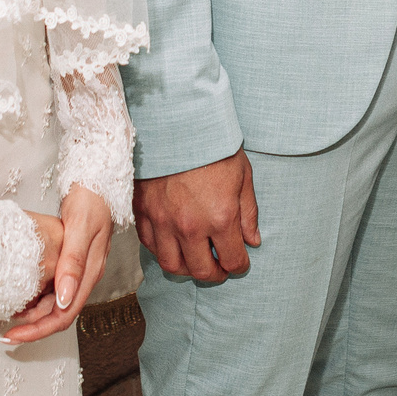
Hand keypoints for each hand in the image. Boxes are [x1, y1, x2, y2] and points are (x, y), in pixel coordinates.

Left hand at [3, 186, 114, 342]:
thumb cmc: (90, 202)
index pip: (64, 314)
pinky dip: (35, 298)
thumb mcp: (80, 228)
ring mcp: (77, 272)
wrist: (96, 184)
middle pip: (58, 314)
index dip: (39, 329)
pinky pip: (52, 290)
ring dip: (32, 315)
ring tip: (7, 317)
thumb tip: (64, 298)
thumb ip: (73, 263)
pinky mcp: (69, 264)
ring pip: (54, 304)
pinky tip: (20, 295)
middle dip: (32, 328)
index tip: (15, 335)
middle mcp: (84, 278)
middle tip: (5, 333)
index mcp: (89, 274)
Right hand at [133, 149, 260, 284]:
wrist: (177, 122)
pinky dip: (162, 250)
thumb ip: (248, 213)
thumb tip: (253, 240)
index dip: (240, 266)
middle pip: (202, 271)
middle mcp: (190, 226)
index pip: (233, 260)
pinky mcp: (143, 211)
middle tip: (220, 268)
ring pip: (172, 265)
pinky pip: (150, 245)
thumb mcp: (243, 175)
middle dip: (216, 274)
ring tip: (195, 261)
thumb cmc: (214, 145)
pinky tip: (173, 244)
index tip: (240, 262)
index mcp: (220, 217)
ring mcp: (163, 221)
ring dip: (187, 269)